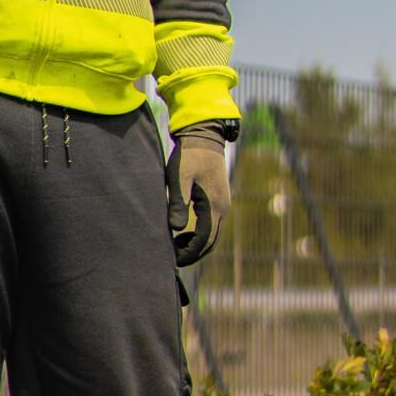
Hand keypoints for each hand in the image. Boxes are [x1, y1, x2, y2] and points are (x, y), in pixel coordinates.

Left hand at [166, 121, 231, 266]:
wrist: (204, 136)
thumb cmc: (188, 156)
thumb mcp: (179, 178)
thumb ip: (178, 203)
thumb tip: (176, 229)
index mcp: (214, 205)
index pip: (205, 240)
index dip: (189, 253)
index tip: (172, 260)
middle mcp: (223, 208)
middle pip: (212, 242)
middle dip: (194, 253)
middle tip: (172, 259)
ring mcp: (223, 204)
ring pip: (213, 235)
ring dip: (197, 244)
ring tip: (175, 246)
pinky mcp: (219, 199)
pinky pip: (213, 225)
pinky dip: (200, 234)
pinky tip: (183, 232)